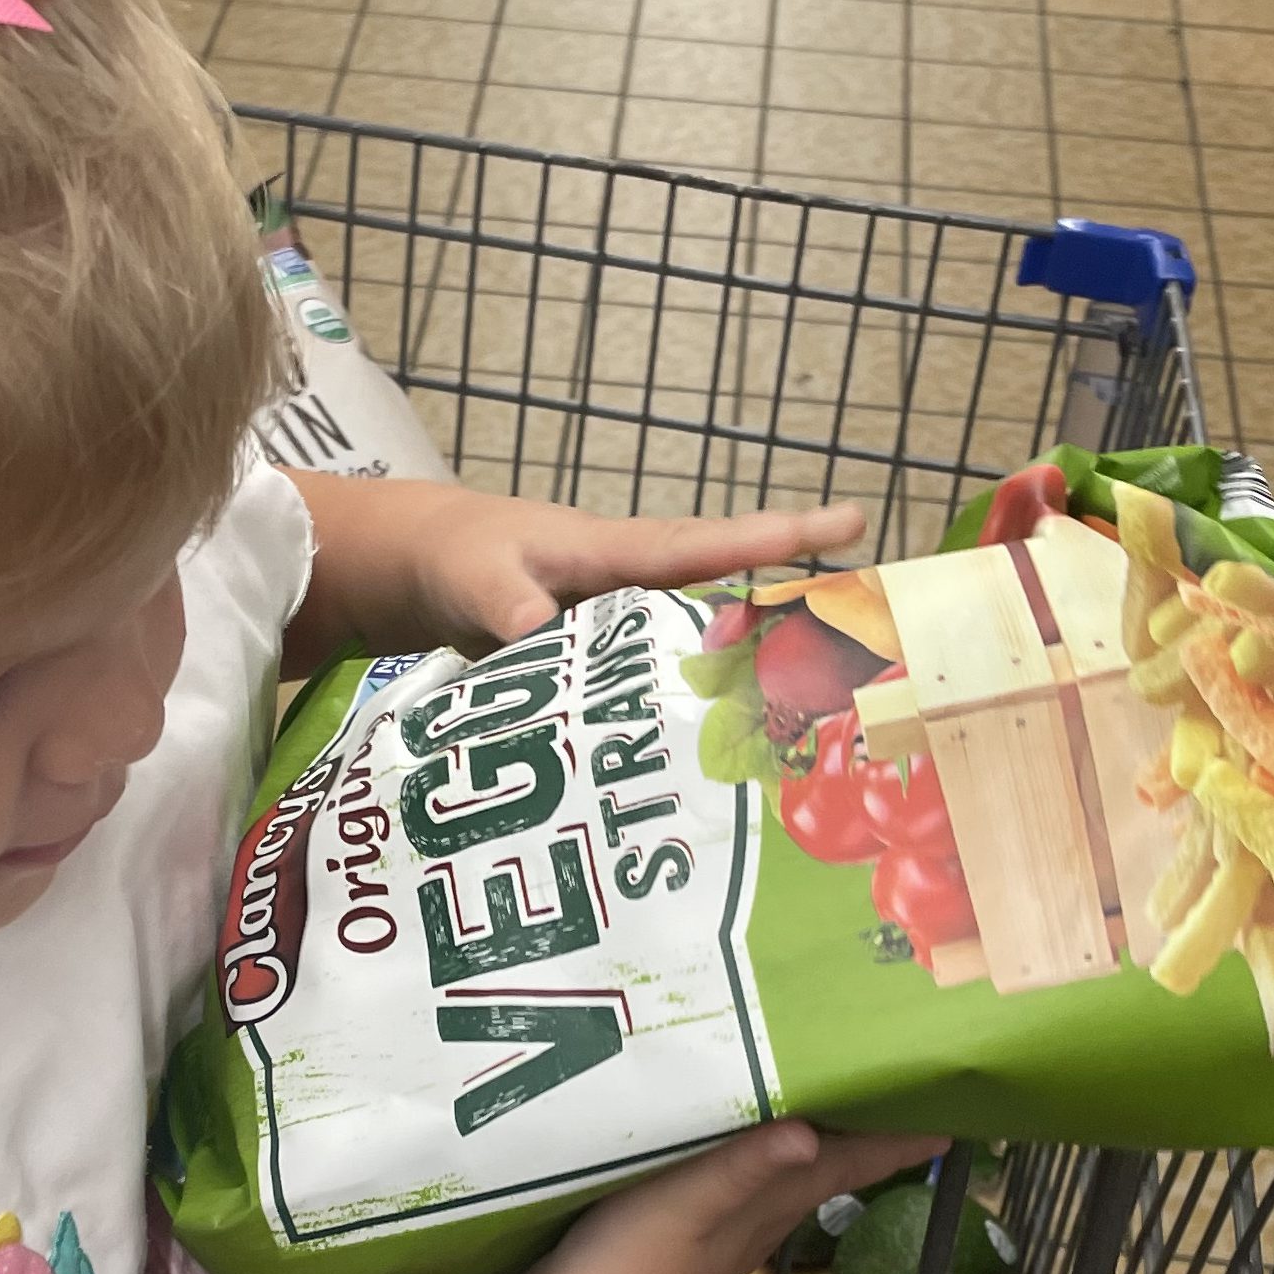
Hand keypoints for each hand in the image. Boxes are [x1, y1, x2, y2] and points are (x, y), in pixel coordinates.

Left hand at [280, 472, 864, 670]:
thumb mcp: (476, 579)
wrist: (401, 568)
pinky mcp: (585, 661)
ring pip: (690, 646)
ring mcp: (608, 624)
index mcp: (612, 552)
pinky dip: (675, 708)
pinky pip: (645, 682)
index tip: (851, 521)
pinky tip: (705, 752)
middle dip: (793, 611)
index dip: (776, 537)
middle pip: (723, 599)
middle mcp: (625, 587)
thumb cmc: (446, 555)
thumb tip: (551, 640)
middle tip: (871, 630)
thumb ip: (513, 609)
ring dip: (740, 672)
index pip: (706, 546)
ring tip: (813, 713)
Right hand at [520, 1126, 943, 1273]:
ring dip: (802, 1157)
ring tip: (820, 1121)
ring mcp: (708, 1248)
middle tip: (889, 1107)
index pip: (837, 1170)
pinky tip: (725, 1171)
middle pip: (815, 1178)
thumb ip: (740, 1171)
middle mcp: (745, 1231)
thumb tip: (813, 1135)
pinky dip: (744, 1176)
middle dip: (855, 1144)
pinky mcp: (669, 1256)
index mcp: (755, 1214)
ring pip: (773, 1192)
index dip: (886, 1147)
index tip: (946, 1126)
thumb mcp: (680, 1209)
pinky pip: (728, 1203)